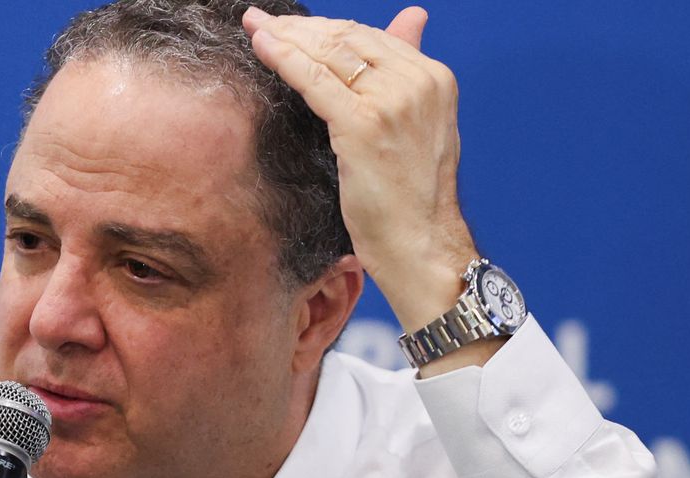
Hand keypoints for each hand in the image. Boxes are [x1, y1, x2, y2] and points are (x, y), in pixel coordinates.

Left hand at [242, 5, 476, 333]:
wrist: (421, 244)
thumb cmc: (412, 197)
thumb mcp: (418, 123)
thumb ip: (405, 71)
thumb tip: (413, 17)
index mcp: (433, 77)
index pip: (371, 35)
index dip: (326, 27)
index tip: (292, 25)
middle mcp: (417, 82)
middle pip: (347, 37)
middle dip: (300, 27)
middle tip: (263, 20)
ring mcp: (392, 101)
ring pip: (328, 53)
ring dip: (286, 36)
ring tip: (256, 26)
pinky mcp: (363, 124)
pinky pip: (313, 80)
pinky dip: (283, 59)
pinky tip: (261, 46)